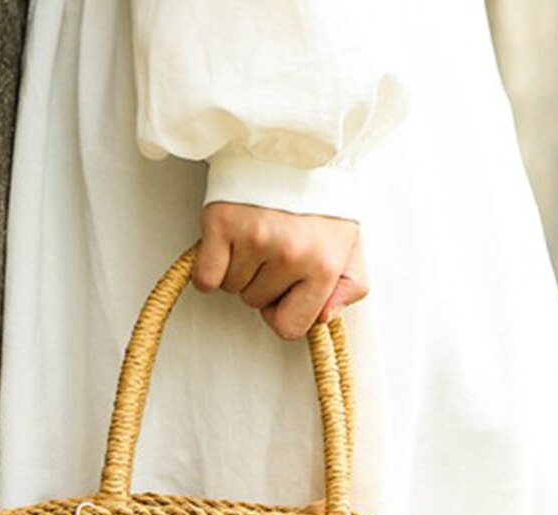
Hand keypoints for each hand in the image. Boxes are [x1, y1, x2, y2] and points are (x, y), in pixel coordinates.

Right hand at [191, 202, 369, 340]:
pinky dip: (210, 270)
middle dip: (262, 283)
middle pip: (256, 304)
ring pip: (231, 289)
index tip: (286, 290)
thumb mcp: (351, 246)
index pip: (289, 328)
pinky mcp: (221, 223)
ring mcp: (254, 239)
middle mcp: (290, 255)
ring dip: (239, 270)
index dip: (283, 312)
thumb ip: (350, 288)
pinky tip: (227, 246)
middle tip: (273, 247)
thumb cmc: (321, 200)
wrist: (292, 143)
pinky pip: (206, 279)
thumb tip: (322, 318)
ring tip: (255, 237)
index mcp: (323, 266)